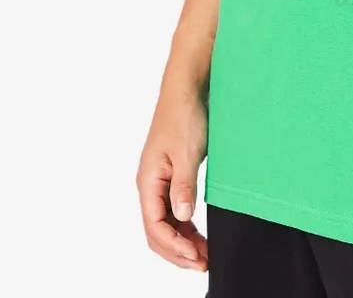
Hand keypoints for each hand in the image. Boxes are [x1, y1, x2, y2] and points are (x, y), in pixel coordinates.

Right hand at [137, 89, 208, 270]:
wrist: (187, 89)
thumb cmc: (184, 116)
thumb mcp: (187, 152)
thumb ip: (183, 186)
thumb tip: (183, 218)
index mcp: (148, 181)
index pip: (154, 226)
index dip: (175, 247)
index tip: (198, 258)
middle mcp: (150, 185)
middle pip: (157, 231)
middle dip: (178, 252)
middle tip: (204, 263)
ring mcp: (159, 182)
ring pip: (165, 223)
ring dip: (182, 242)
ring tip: (204, 254)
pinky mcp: (171, 176)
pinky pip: (172, 210)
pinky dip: (184, 227)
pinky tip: (199, 234)